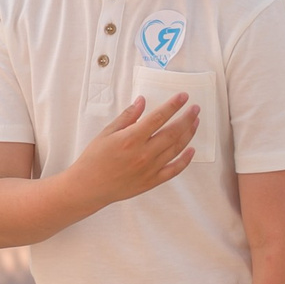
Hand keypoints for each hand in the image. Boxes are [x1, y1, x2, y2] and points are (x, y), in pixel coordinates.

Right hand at [73, 93, 198, 212]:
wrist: (89, 187)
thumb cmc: (94, 158)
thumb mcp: (107, 133)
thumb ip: (127, 117)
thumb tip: (142, 101)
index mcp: (131, 138)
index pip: (158, 117)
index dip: (173, 105)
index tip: (183, 96)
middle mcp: (144, 153)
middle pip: (173, 132)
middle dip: (187, 118)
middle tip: (195, 108)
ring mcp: (150, 169)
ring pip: (176, 149)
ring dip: (188, 134)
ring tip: (195, 122)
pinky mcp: (152, 181)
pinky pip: (174, 170)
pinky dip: (185, 160)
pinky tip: (191, 150)